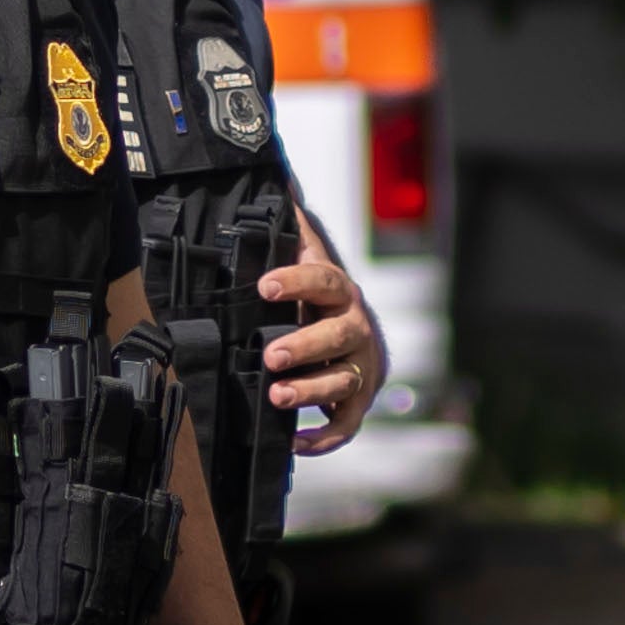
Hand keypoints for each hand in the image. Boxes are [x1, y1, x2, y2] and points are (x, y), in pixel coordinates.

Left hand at [257, 231, 384, 447]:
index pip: (323, 279)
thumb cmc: (318, 299)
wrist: (355, 336)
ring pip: (342, 380)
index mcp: (338, 292)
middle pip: (337, 335)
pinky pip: (346, 425)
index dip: (296, 281)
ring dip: (311, 390)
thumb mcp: (304, 261)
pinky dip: (325, 438)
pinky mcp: (358, 401)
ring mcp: (360, 366)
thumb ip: (290, 230)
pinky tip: (297, 442)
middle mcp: (355, 327)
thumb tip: (275, 181)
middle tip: (271, 355)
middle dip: (304, 345)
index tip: (264, 284)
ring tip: (277, 396)